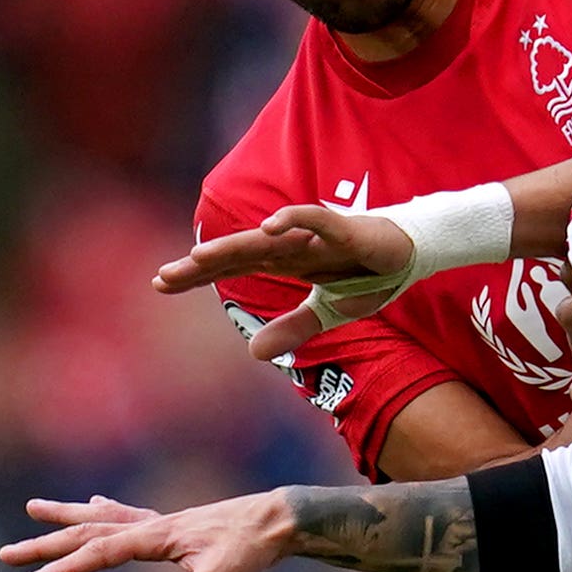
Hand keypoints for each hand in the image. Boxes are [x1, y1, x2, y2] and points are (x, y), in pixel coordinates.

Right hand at [0, 490, 299, 571]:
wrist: (279, 518)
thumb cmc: (252, 545)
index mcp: (156, 536)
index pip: (99, 553)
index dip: (65, 568)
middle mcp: (153, 525)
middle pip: (89, 533)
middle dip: (47, 545)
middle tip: (6, 552)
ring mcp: (162, 523)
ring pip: (104, 518)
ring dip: (69, 516)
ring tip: (35, 506)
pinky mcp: (174, 526)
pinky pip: (130, 515)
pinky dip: (107, 510)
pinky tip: (97, 502)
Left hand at [153, 205, 416, 358]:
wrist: (412, 253)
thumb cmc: (369, 275)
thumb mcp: (329, 312)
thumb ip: (293, 328)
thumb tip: (251, 352)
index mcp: (286, 263)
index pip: (234, 268)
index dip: (199, 275)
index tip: (160, 284)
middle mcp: (293, 246)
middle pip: (240, 254)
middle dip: (202, 265)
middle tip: (163, 277)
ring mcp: (316, 235)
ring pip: (268, 239)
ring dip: (234, 246)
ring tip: (200, 256)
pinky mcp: (344, 228)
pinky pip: (314, 219)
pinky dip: (292, 218)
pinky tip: (269, 226)